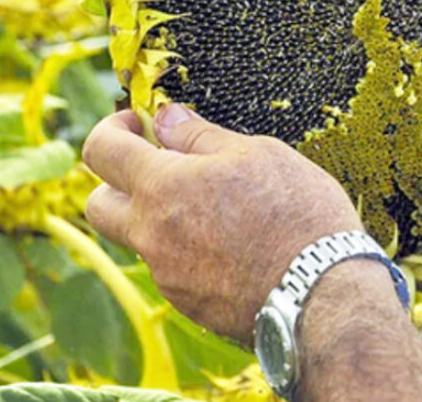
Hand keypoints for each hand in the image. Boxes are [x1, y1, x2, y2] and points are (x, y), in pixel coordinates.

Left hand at [82, 104, 361, 343]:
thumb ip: (200, 136)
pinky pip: (171, 268)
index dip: (113, 127)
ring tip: (211, 207)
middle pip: (98, 205)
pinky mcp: (188, 304)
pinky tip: (232, 244)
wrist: (322, 292)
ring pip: (139, 239)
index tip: (137, 123)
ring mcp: (167, 275)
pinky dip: (187, 250)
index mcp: (162, 187)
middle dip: (117, 181)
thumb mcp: (257, 154)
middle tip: (159, 167)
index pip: (101, 148)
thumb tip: (164, 118)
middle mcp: (151, 235)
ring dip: (157, 217)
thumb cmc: (297, 213)